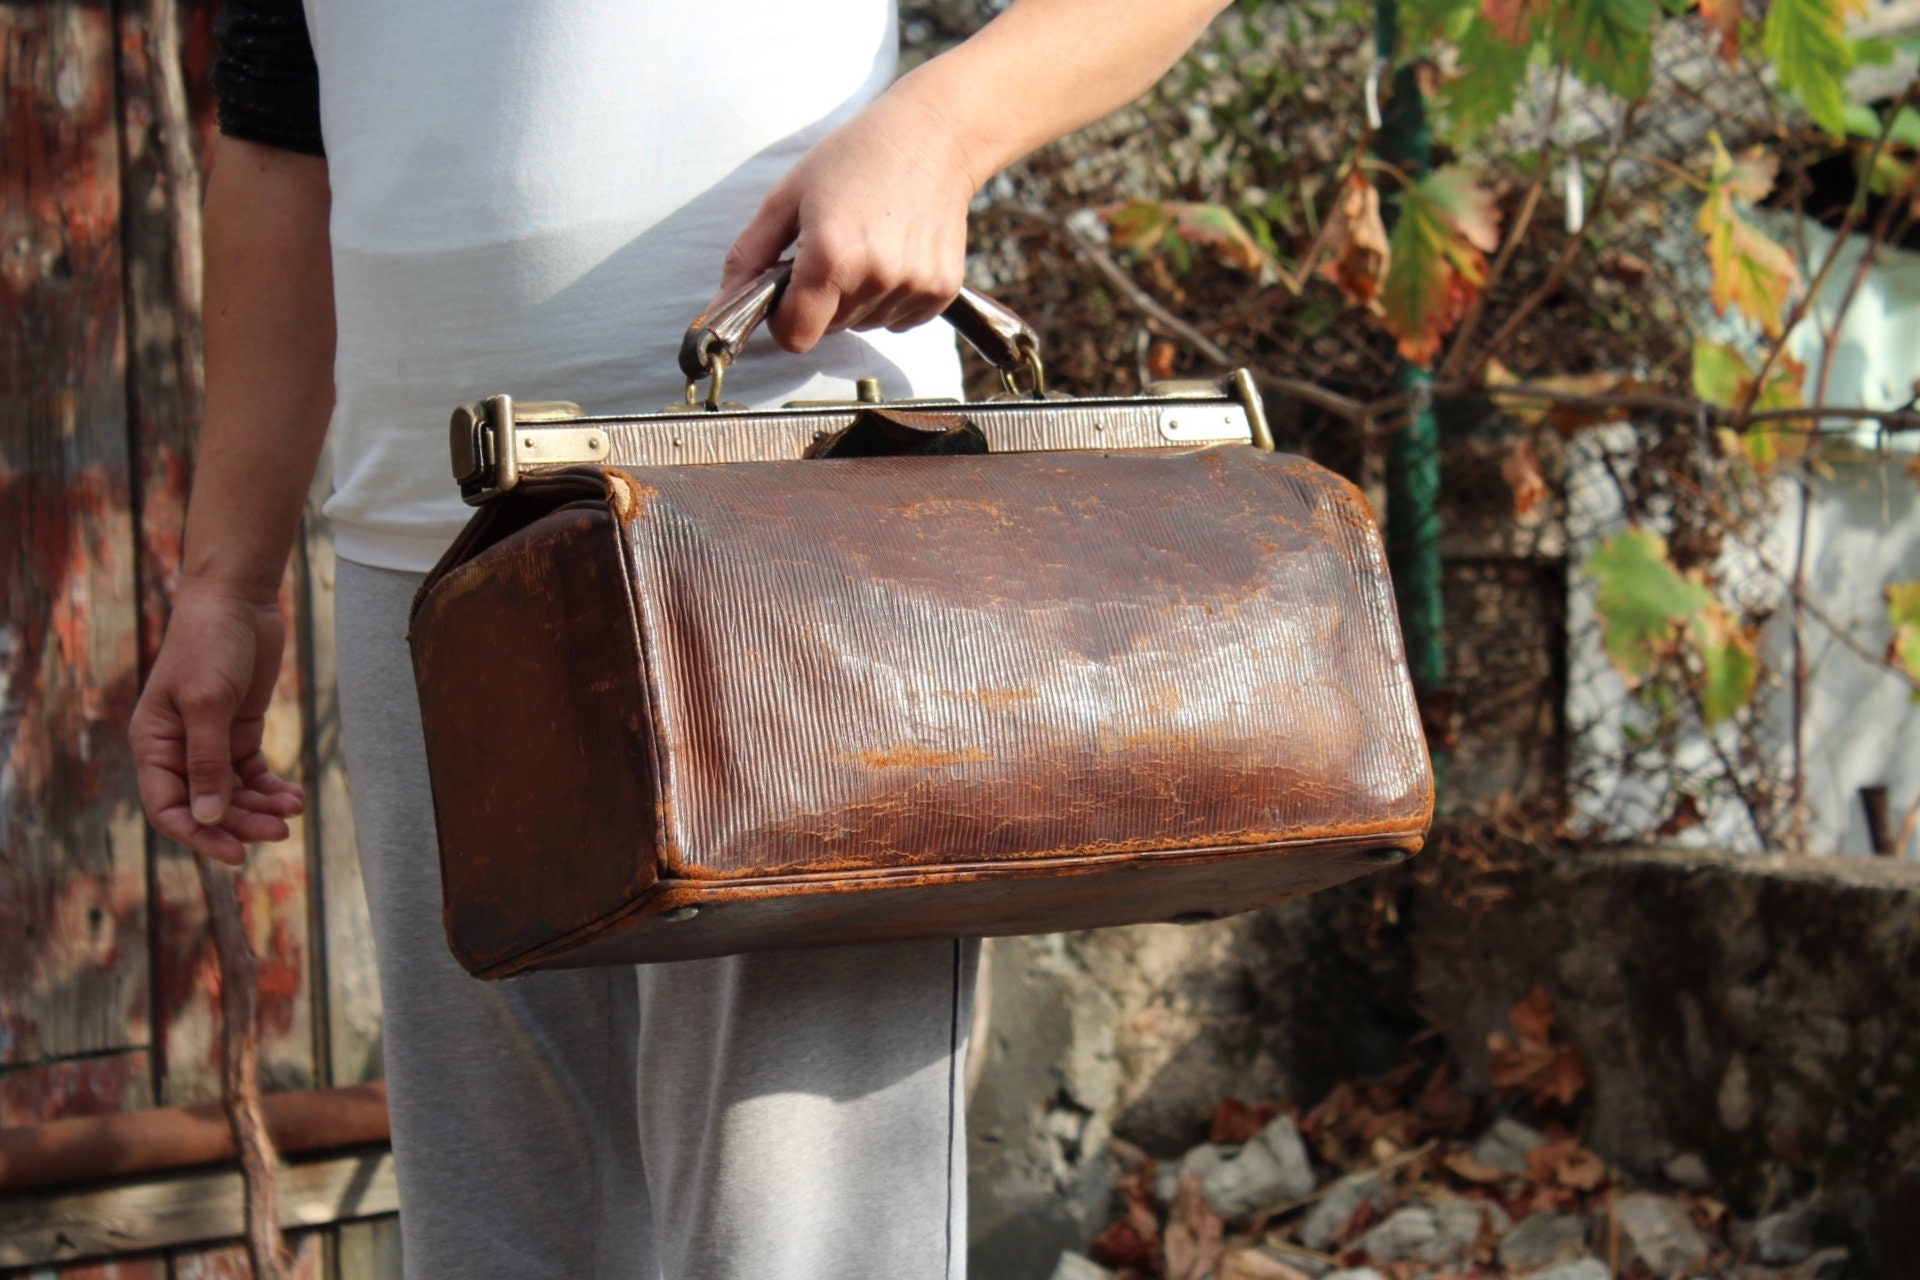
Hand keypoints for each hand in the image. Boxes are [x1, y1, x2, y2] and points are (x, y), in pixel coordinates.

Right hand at [128, 579, 305, 864]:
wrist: (237, 602)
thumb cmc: (210, 645)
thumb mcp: (207, 703)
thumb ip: (207, 761)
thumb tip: (208, 816)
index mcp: (153, 745)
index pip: (168, 809)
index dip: (199, 835)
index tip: (236, 853)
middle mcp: (178, 750)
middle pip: (207, 806)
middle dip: (242, 822)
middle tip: (281, 832)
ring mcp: (210, 742)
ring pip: (233, 794)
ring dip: (261, 808)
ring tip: (294, 809)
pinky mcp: (239, 732)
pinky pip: (252, 774)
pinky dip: (271, 788)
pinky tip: (295, 795)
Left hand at [718, 88, 981, 353]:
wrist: (934, 136)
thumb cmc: (855, 156)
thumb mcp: (788, 195)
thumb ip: (750, 256)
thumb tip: (722, 306)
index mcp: (831, 256)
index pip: (795, 337)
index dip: (784, 319)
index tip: (789, 290)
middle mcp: (876, 278)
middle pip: (830, 329)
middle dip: (821, 301)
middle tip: (835, 247)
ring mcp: (913, 287)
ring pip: (864, 324)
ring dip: (857, 298)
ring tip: (870, 243)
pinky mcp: (941, 290)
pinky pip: (899, 320)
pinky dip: (890, 297)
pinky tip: (896, 252)